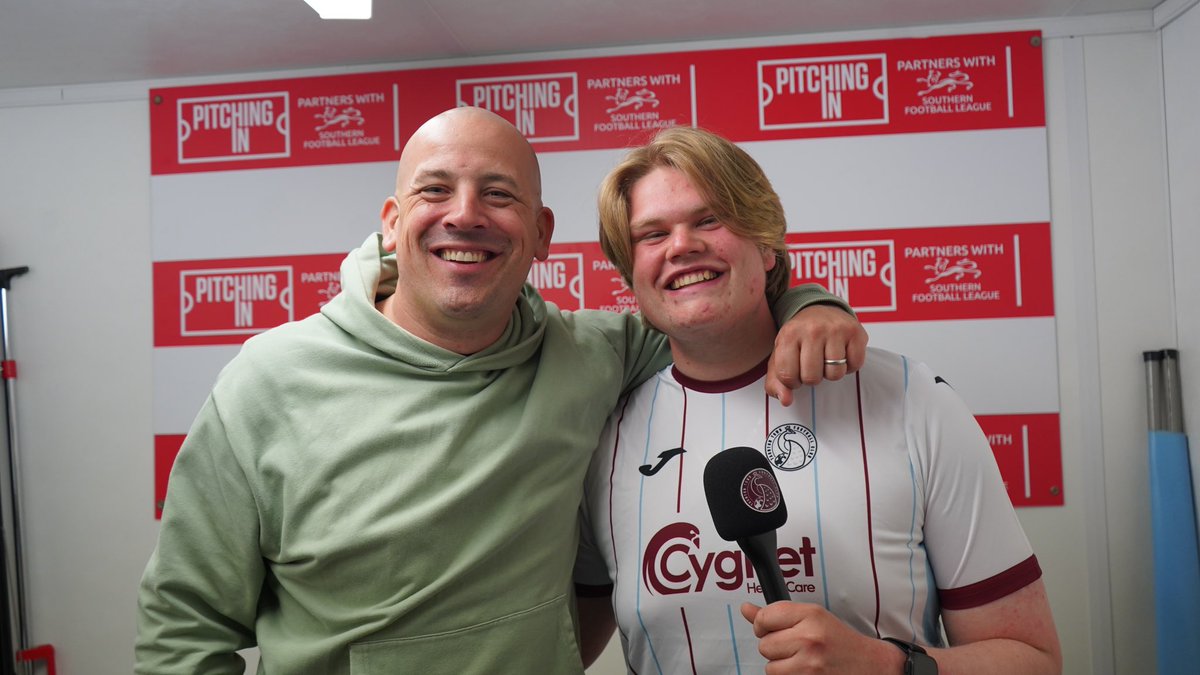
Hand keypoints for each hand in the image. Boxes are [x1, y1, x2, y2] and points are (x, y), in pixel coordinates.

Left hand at [741, 602, 900, 674]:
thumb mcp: (813, 618)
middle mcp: (809, 638)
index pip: (765, 617)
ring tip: (801, 660)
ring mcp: (809, 664)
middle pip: (764, 644)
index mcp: (811, 615)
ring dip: (781, 666)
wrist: (870, 666)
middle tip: (795, 647)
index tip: (772, 628)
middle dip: (776, 647)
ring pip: (770, 667)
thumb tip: (747, 609)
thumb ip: (778, 614)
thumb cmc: (841, 642)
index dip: (764, 624)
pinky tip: (804, 671)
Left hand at [766, 304, 868, 404]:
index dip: (793, 381)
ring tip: (826, 358)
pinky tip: (841, 353)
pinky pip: (855, 365)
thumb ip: (776, 382)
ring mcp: (835, 330)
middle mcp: (812, 330)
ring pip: (835, 374)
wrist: (820, 310)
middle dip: (812, 377)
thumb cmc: (800, 337)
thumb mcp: (780, 355)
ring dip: (831, 372)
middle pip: (812, 378)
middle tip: (813, 363)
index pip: (788, 377)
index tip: (795, 371)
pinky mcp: (855, 332)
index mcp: (788, 335)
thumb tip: (785, 400)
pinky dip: (849, 365)